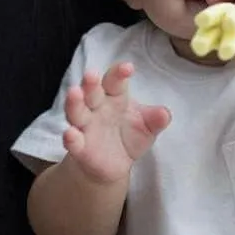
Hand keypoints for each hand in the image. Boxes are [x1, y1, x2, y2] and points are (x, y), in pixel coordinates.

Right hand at [63, 63, 170, 184]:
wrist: (112, 166)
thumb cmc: (129, 137)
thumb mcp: (147, 128)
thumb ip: (155, 120)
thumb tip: (164, 113)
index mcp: (114, 97)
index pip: (115, 82)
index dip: (119, 73)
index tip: (128, 67)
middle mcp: (96, 108)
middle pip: (92, 92)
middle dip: (91, 83)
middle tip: (91, 74)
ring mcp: (85, 126)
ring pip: (77, 111)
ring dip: (74, 102)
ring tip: (74, 92)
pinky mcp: (79, 148)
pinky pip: (73, 141)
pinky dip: (70, 138)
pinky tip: (70, 134)